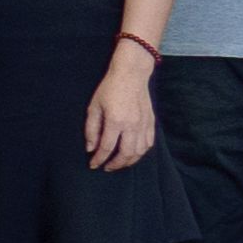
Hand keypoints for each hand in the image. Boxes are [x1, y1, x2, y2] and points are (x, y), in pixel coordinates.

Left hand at [83, 52, 154, 171]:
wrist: (131, 75)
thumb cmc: (109, 89)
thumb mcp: (94, 107)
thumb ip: (91, 129)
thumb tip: (91, 148)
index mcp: (115, 121)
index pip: (106, 147)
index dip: (99, 159)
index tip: (93, 165)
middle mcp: (132, 125)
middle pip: (125, 154)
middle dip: (115, 165)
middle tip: (106, 168)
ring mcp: (143, 124)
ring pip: (139, 152)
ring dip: (129, 161)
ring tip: (119, 163)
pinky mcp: (151, 122)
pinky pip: (149, 144)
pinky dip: (141, 153)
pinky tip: (133, 154)